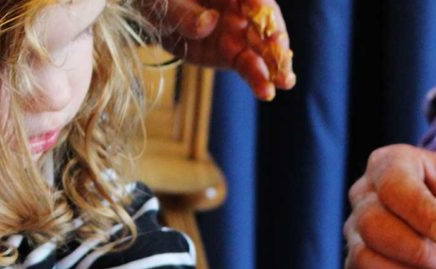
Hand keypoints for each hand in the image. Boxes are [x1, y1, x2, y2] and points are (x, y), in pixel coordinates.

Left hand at [146, 0, 295, 100]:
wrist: (150, 19)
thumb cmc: (157, 0)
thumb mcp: (163, 3)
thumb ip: (184, 13)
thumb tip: (210, 23)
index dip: (260, 2)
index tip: (265, 14)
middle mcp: (240, 9)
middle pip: (265, 22)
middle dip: (274, 36)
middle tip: (280, 51)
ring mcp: (238, 33)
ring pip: (261, 48)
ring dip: (274, 65)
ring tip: (285, 81)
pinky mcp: (232, 56)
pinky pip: (249, 68)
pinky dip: (259, 80)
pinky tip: (268, 91)